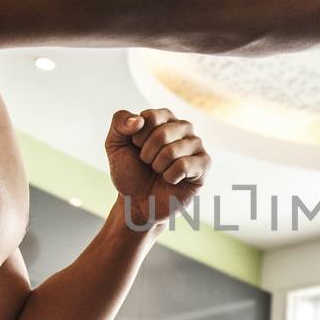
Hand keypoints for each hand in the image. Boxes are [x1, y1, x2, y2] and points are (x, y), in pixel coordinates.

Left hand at [105, 108, 210, 225]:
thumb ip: (119, 122)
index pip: (150, 117)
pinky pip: (183, 166)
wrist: (138, 202)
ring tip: (159, 171)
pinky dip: (170, 177)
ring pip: (172, 151)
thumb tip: (138, 119)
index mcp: (164, 118)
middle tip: (148, 163)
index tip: (136, 148)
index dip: (137, 137)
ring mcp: (196, 145)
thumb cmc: (130, 171)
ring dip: (157, 167)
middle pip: (162, 134)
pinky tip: (171, 180)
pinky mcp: (204, 164)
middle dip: (147, 154)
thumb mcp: (115, 144)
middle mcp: (183, 127)